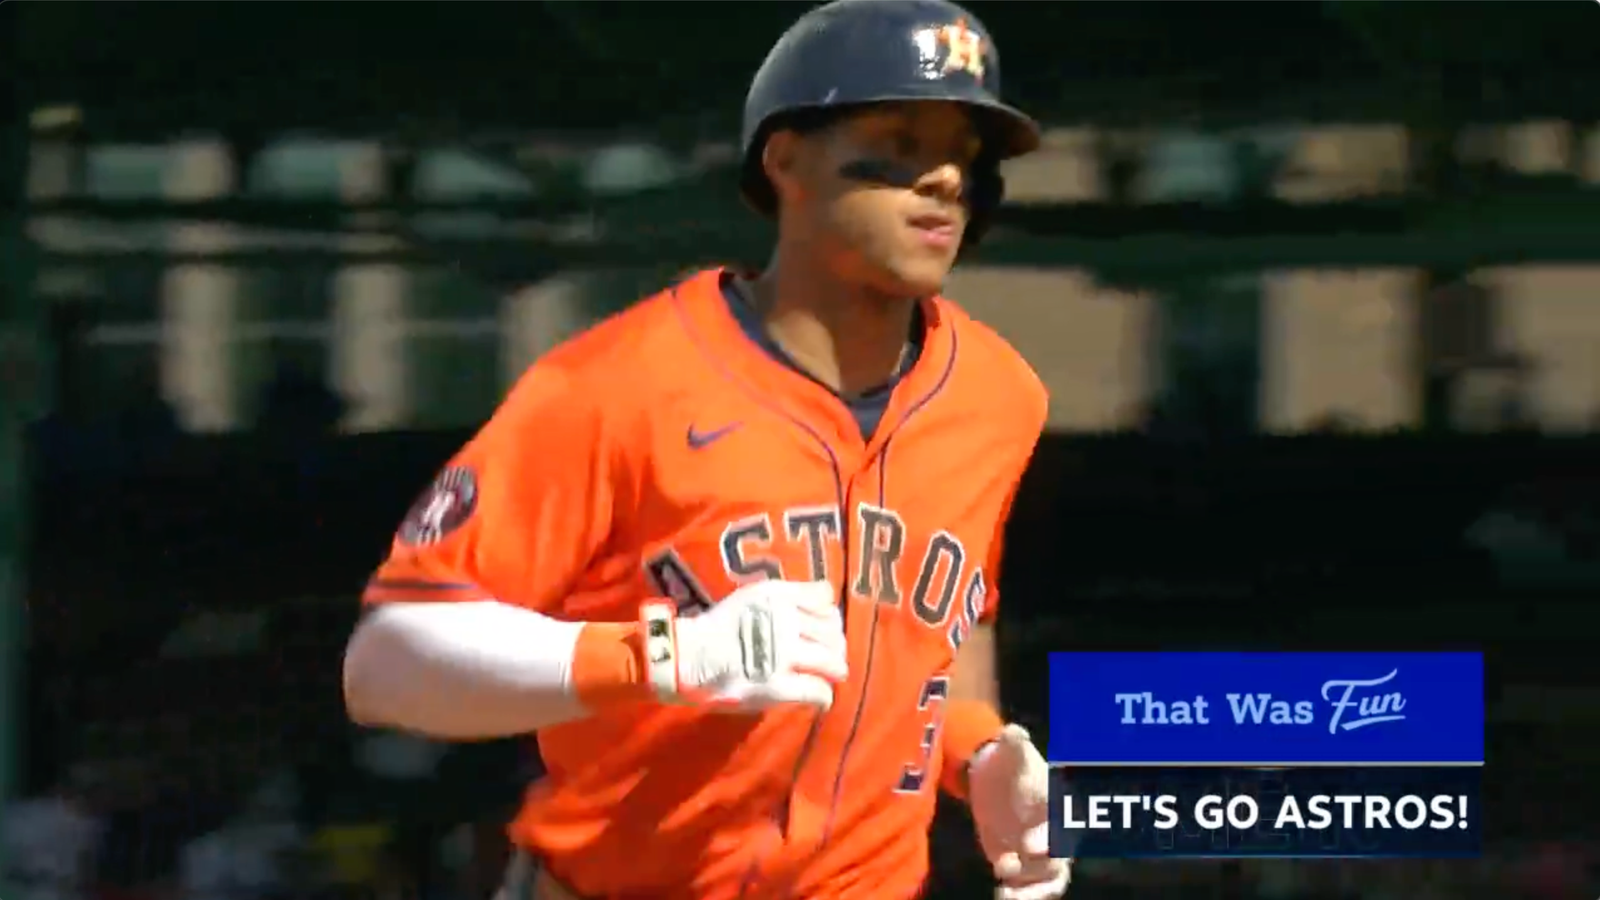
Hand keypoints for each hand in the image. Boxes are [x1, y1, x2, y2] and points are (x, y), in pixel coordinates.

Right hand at [640, 580, 847, 711]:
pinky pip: (815, 691)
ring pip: (830, 663)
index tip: (826, 632)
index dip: (832, 621)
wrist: (687, 657)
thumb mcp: (754, 595)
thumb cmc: (720, 626)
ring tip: (827, 676)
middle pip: (832, 636)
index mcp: (778, 598)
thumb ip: (792, 593)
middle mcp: (783, 622)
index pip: (826, 605)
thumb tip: (829, 594)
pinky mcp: (775, 686)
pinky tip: (820, 697)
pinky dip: (823, 695)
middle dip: (836, 648)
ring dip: (834, 671)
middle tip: (830, 658)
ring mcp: (781, 656)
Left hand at [968, 724, 1070, 899]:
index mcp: (1057, 808)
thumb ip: (1015, 745)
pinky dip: (1018, 896)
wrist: (995, 780)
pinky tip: (1001, 896)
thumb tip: (1013, 731)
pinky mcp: (1021, 867)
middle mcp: (1054, 835)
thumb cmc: (1010, 764)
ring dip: (1030, 894)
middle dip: (1041, 870)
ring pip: (1046, 882)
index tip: (1030, 845)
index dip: (1050, 838)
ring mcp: (1038, 856)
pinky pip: (1025, 888)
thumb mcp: (1011, 752)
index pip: (1062, 826)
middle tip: (1013, 868)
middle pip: (1059, 862)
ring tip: (1006, 896)